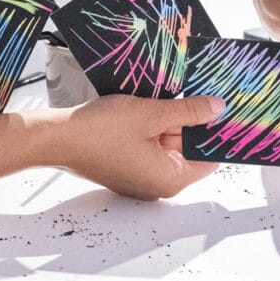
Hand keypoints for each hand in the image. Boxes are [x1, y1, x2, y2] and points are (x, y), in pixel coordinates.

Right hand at [36, 93, 225, 200]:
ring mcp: (140, 178)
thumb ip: (189, 111)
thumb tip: (217, 109)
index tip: (222, 112)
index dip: (216, 134)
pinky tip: (145, 110)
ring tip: (160, 101)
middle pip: (187, 152)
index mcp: (169, 179)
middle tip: (192, 95)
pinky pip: (149, 147)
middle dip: (188, 124)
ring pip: (167, 146)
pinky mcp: (126, 168)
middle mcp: (157, 185)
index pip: (209, 159)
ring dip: (167, 123)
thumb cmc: (98, 132)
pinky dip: (151, 129)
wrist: (57, 137)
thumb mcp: (153, 113)